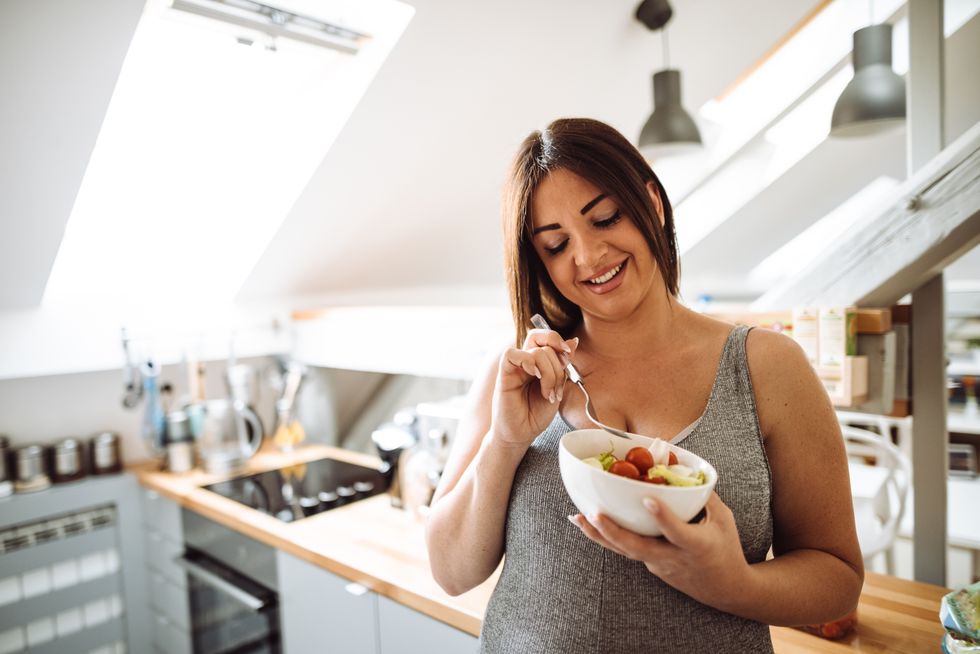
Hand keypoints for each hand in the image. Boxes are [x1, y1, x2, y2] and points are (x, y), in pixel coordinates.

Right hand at [490, 329, 578, 448]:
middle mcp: (525, 362)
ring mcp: (514, 367)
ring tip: (548, 394)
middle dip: (558, 362)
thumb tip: (574, 341)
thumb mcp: (557, 388)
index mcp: (538, 363)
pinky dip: (528, 361)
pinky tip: (535, 377)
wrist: (520, 434)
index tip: (569, 356)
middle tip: (559, 382)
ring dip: (549, 373)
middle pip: (543, 341)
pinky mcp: (504, 375)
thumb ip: (563, 366)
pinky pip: (511, 354)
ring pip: (536, 351)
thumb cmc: (535, 414)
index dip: (559, 341)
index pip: (546, 338)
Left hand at [569, 493, 749, 605]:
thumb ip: (704, 496)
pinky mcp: (650, 566)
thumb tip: (683, 468)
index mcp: (697, 545)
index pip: (677, 532)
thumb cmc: (726, 548)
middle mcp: (673, 558)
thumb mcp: (724, 520)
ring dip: (599, 535)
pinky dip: (607, 537)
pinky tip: (587, 524)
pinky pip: (627, 550)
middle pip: (639, 548)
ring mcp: (659, 565)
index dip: (663, 517)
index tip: (648, 499)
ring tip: (577, 518)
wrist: (725, 590)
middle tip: (594, 513)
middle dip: (614, 531)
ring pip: (626, 551)